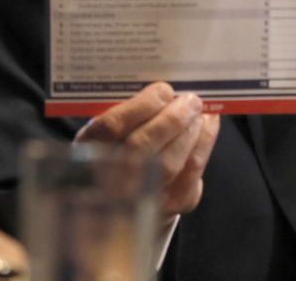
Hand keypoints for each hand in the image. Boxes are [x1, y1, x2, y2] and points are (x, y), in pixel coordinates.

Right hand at [75, 81, 219, 215]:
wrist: (130, 194)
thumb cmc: (122, 147)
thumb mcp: (111, 129)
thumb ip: (129, 112)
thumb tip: (165, 91)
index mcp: (89, 150)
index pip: (112, 126)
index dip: (142, 106)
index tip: (163, 90)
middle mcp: (108, 178)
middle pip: (141, 147)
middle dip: (172, 119)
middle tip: (190, 100)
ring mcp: (138, 196)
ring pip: (169, 163)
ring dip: (189, 131)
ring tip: (198, 113)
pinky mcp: (170, 204)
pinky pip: (191, 173)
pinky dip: (203, 143)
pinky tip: (206, 125)